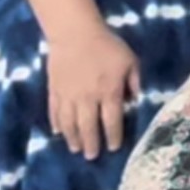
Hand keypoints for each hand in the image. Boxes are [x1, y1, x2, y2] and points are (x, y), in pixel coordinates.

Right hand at [45, 22, 141, 159]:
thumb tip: (136, 101)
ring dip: (73, 138)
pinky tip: (58, 132)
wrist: (75, 32)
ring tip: (75, 149)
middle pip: (89, 126)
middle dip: (91, 143)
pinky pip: (54, 110)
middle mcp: (88, 98)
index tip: (114, 148)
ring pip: (69, 122)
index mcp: (109, 92)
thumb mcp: (131, 62)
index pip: (112, 121)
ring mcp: (68, 95)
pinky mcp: (54, 89)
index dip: (113, 136)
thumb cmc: (107, 46)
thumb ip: (135, 82)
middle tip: (92, 157)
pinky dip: (56, 123)